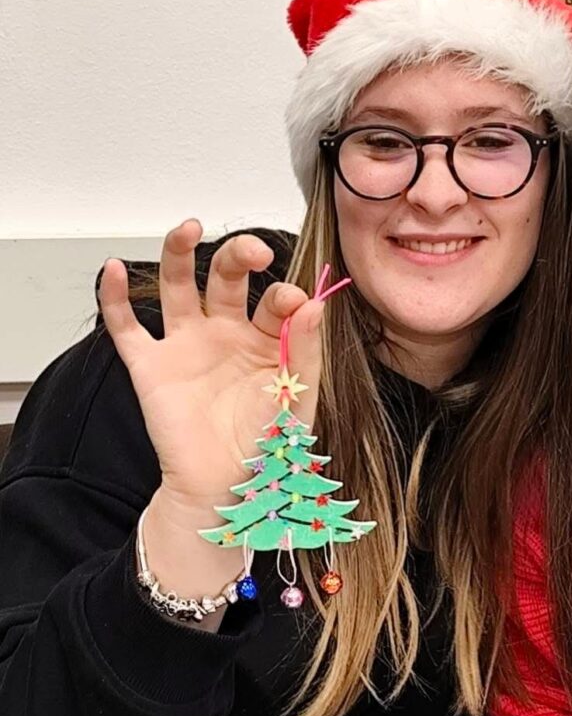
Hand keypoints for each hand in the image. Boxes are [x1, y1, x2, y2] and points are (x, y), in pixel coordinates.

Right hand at [99, 220, 323, 513]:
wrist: (228, 487)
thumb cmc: (268, 446)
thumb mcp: (298, 397)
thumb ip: (305, 350)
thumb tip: (313, 304)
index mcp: (267, 338)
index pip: (275, 300)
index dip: (285, 295)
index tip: (294, 302)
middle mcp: (226, 333)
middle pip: (228, 279)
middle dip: (239, 257)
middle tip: (254, 251)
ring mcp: (187, 345)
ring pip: (179, 286)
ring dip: (180, 254)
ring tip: (188, 228)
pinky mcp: (151, 365)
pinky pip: (126, 326)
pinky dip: (114, 297)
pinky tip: (114, 269)